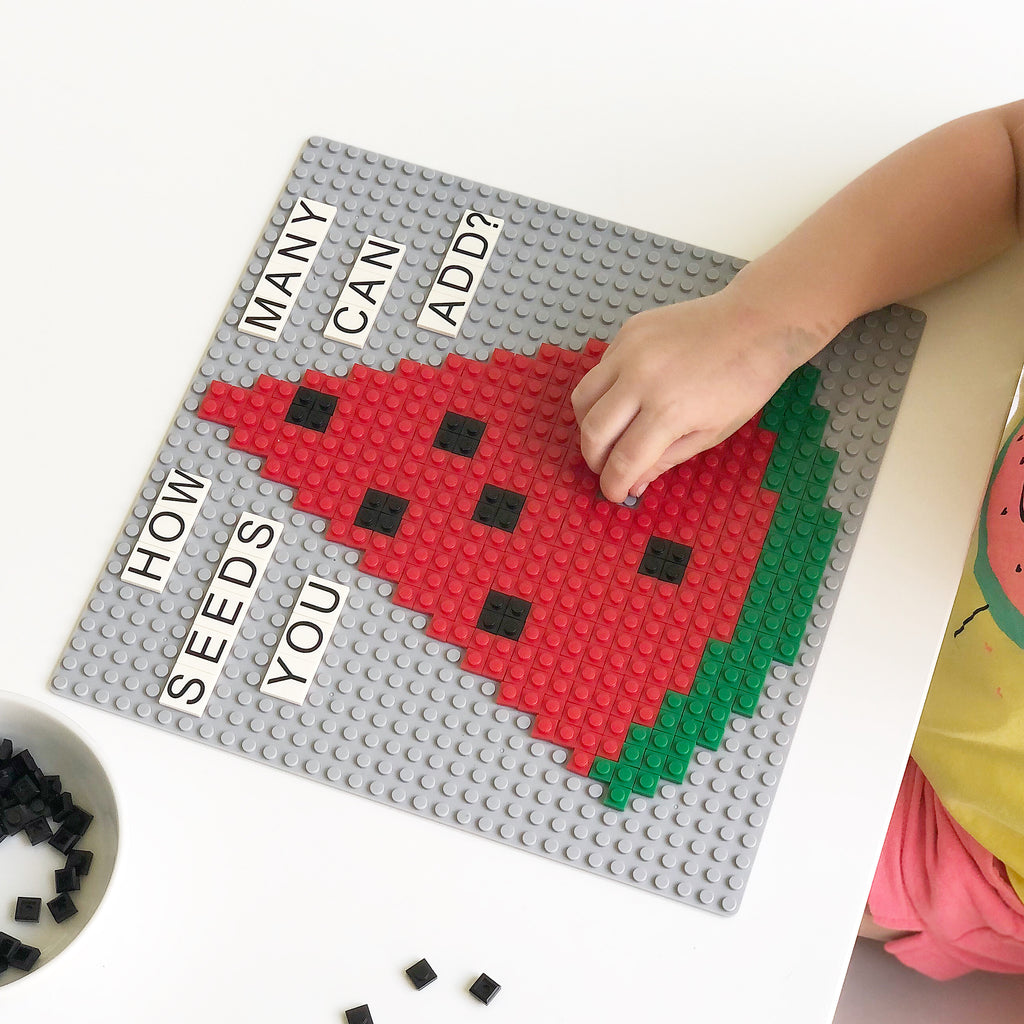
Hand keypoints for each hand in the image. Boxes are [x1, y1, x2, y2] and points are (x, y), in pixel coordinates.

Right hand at [570, 288, 820, 503]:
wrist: (758, 321)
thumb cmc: (744, 382)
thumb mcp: (712, 433)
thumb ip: (666, 460)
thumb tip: (633, 483)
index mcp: (668, 410)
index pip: (623, 459)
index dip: (614, 484)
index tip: (615, 494)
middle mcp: (641, 378)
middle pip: (593, 430)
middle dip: (594, 459)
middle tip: (606, 468)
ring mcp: (630, 350)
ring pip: (583, 397)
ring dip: (588, 425)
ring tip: (607, 436)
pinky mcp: (628, 330)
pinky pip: (599, 369)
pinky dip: (603, 392)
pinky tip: (624, 399)